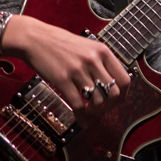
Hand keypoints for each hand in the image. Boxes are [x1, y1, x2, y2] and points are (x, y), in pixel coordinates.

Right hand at [1, 15, 130, 113]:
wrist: (35, 38)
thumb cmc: (60, 43)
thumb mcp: (87, 46)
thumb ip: (100, 62)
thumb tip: (112, 85)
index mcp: (102, 51)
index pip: (125, 79)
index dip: (123, 95)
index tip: (116, 102)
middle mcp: (93, 60)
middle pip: (114, 93)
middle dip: (110, 106)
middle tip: (101, 109)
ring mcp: (78, 70)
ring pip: (98, 101)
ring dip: (95, 111)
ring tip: (89, 111)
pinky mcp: (63, 80)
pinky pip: (78, 105)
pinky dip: (82, 118)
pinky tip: (82, 121)